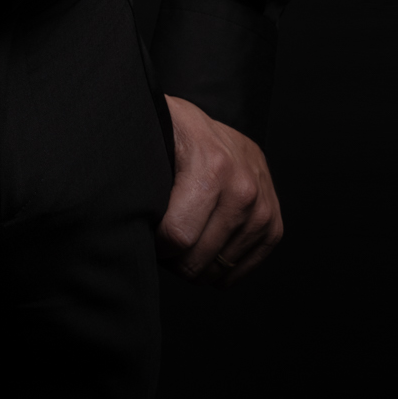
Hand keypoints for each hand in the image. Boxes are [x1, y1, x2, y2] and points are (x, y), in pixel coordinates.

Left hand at [157, 96, 282, 285]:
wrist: (210, 127)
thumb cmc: (173, 135)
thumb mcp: (152, 141)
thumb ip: (141, 178)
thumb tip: (125, 216)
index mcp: (213, 167)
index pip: (178, 237)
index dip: (155, 242)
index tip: (147, 230)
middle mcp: (244, 189)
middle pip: (197, 260)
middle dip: (172, 258)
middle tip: (162, 238)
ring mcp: (263, 209)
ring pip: (217, 271)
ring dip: (194, 263)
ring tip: (182, 237)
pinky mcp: (273, 225)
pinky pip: (240, 270)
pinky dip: (217, 268)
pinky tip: (202, 246)